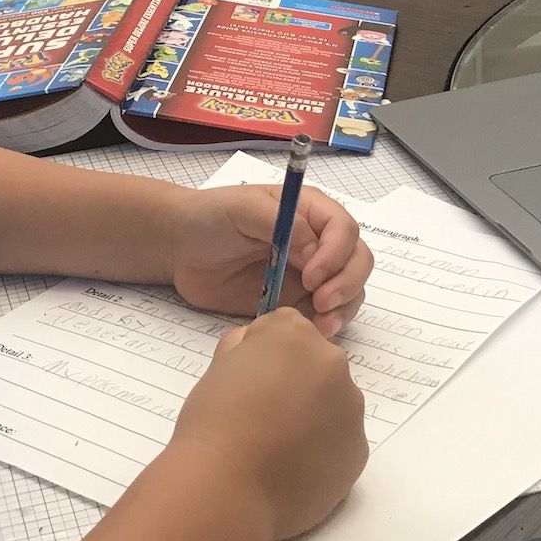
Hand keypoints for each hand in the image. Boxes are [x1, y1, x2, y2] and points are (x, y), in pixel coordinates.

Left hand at [165, 184, 371, 336]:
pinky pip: (326, 315)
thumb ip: (280, 222)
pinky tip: (315, 332)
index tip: (311, 274)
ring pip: (350, 290)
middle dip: (347, 282)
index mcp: (310, 211)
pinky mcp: (297, 302)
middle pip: (358, 260)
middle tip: (321, 301)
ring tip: (322, 325)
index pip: (344, 229)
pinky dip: (328, 324)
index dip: (336, 254)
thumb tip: (312, 248)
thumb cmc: (211, 218)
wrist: (182, 249)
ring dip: (344, 307)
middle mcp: (318, 242)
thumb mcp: (242, 208)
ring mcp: (310, 274)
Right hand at [168, 309, 367, 540]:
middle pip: (317, 365)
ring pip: (334, 404)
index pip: (287, 329)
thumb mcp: (217, 368)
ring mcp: (351, 409)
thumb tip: (257, 353)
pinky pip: (341, 442)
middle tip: (262, 417)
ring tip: (277, 449)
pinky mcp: (358, 450)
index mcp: (294, 335)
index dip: (264, 356)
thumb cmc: (212, 425)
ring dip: (314, 417)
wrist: (227, 489)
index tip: (248, 382)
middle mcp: (333, 364)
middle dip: (296, 383)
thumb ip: (243, 348)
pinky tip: (292, 469)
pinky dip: (323, 451)